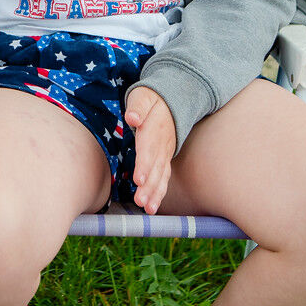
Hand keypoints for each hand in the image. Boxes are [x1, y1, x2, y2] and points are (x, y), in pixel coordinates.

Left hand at [125, 86, 175, 214]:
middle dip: (148, 186)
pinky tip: (152, 207)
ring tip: (147, 209)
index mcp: (154, 130)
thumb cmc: (151, 99)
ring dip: (154, 193)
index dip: (144, 165)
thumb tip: (132, 117)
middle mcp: (161, 145)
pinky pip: (164, 178)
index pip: (148, 149)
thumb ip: (138, 106)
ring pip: (161, 176)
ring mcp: (165, 154)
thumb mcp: (143, 96)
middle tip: (141, 202)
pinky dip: (159, 193)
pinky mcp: (165, 159)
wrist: (174, 100)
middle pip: (155, 168)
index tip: (139, 179)